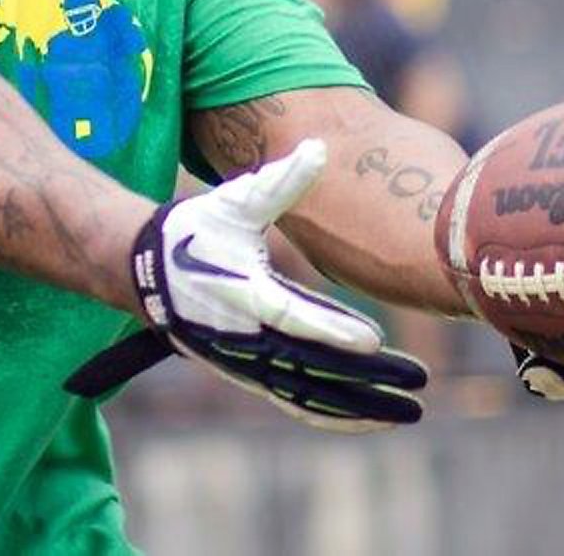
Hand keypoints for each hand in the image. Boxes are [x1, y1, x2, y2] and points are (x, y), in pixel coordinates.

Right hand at [63, 139, 428, 431]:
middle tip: (418, 381)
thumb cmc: (196, 230)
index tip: (375, 342)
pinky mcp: (249, 375)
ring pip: (308, 395)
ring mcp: (247, 362)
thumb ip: (280, 181)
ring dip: (358, 406)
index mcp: (244, 294)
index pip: (293, 318)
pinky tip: (369, 417)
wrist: (145, 272)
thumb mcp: (235, 200)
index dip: (332, 330)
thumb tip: (318, 147)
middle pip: (313, 367)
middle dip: (368, 377)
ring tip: (408, 411)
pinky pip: (295, 402)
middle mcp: (246, 337)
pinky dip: (332, 414)